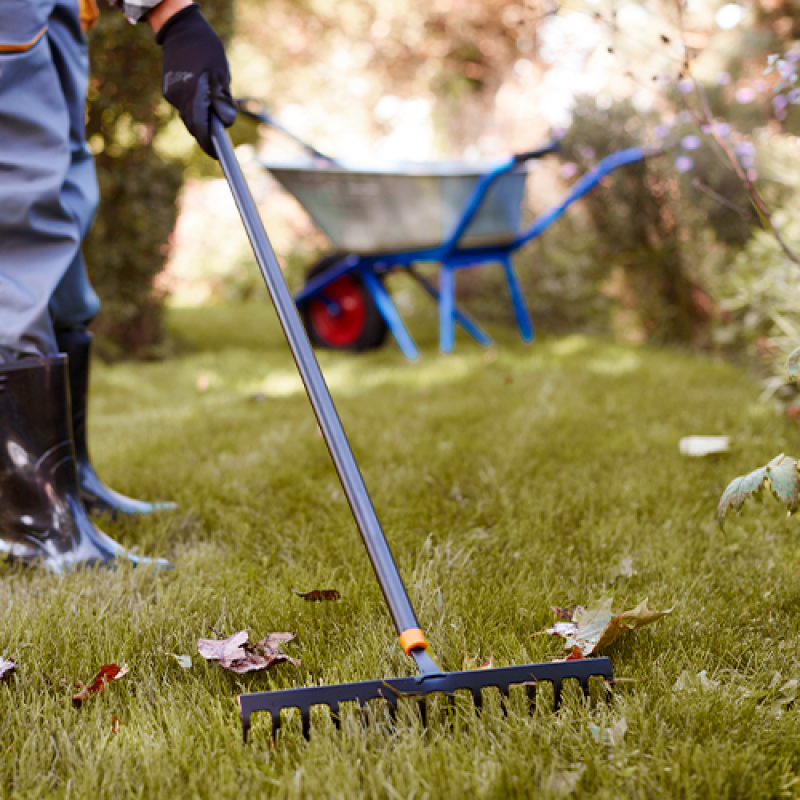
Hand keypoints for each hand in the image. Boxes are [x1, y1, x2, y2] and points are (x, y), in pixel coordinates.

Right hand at [155, 3, 236, 157]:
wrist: (180, 29)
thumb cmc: (206, 48)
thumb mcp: (220, 72)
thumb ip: (223, 98)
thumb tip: (225, 123)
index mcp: (192, 91)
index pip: (199, 127)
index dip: (208, 144)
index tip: (218, 156)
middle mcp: (178, 95)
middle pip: (193, 126)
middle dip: (206, 135)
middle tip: (220, 141)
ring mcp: (171, 94)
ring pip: (188, 117)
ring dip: (201, 121)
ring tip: (214, 115)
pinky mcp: (168, 90)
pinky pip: (184, 107)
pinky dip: (195, 109)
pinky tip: (202, 100)